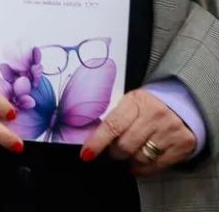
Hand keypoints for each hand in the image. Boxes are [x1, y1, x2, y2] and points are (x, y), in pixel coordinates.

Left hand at [80, 89, 196, 174]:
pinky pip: (156, 166)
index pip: (113, 125)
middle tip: (114, 150)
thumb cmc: (148, 106)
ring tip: (129, 154)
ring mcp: (171, 131)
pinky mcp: (182, 145)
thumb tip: (92, 139)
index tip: (87, 154)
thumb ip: (114, 118)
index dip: (98, 142)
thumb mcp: (130, 103)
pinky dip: (143, 169)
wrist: (183, 104)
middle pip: (126, 145)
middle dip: (115, 152)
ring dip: (129, 160)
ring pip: (140, 158)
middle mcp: (156, 115)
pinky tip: (138, 164)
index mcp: (137, 101)